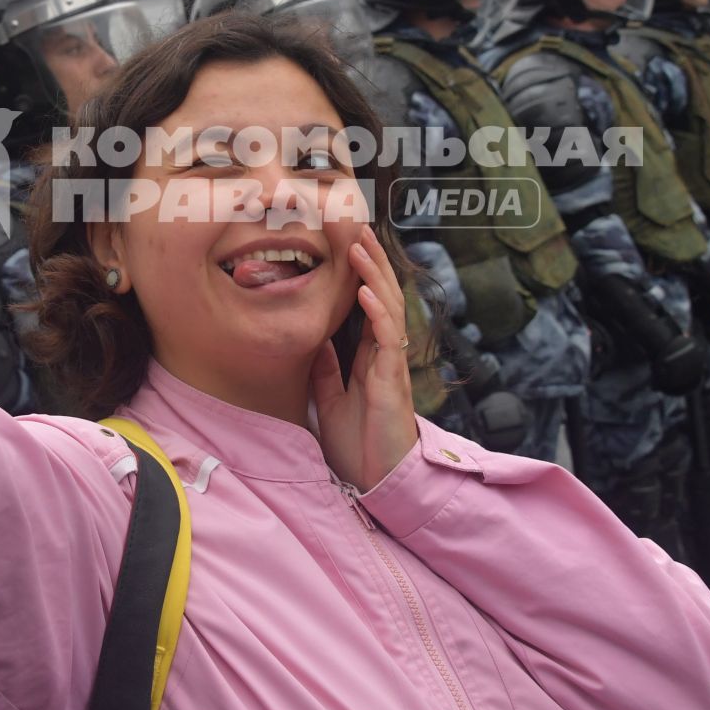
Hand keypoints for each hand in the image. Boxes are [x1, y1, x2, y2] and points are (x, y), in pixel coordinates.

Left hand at [311, 226, 418, 490]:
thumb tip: (315, 340)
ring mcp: (391, 365)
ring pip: (388, 308)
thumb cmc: (358, 447)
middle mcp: (385, 355)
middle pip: (382, 296)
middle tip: (357, 227)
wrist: (376, 482)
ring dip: (374, 275)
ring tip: (360, 246)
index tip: (348, 246)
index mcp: (370, 357)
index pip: (369, 305)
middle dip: (371, 262)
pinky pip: (388, 338)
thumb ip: (327, 371)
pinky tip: (365, 292)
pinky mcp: (393, 380)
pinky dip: (377, 312)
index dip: (362, 275)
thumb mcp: (331, 401)